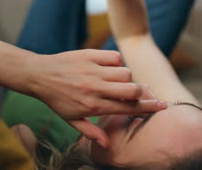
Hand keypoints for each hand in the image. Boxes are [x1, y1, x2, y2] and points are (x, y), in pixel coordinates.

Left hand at [23, 49, 166, 147]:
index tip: (162, 106)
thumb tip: (107, 145)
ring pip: (125, 72)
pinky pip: (115, 56)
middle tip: (136, 92)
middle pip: (131, 89)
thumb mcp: (71, 120)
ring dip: (125, 77)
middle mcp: (95, 88)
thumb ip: (91, 131)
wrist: (39, 75)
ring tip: (114, 79)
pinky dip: (116, 61)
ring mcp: (93, 70)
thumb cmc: (57, 99)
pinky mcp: (90, 55)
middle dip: (139, 92)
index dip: (148, 107)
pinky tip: (108, 66)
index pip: (127, 108)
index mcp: (93, 105)